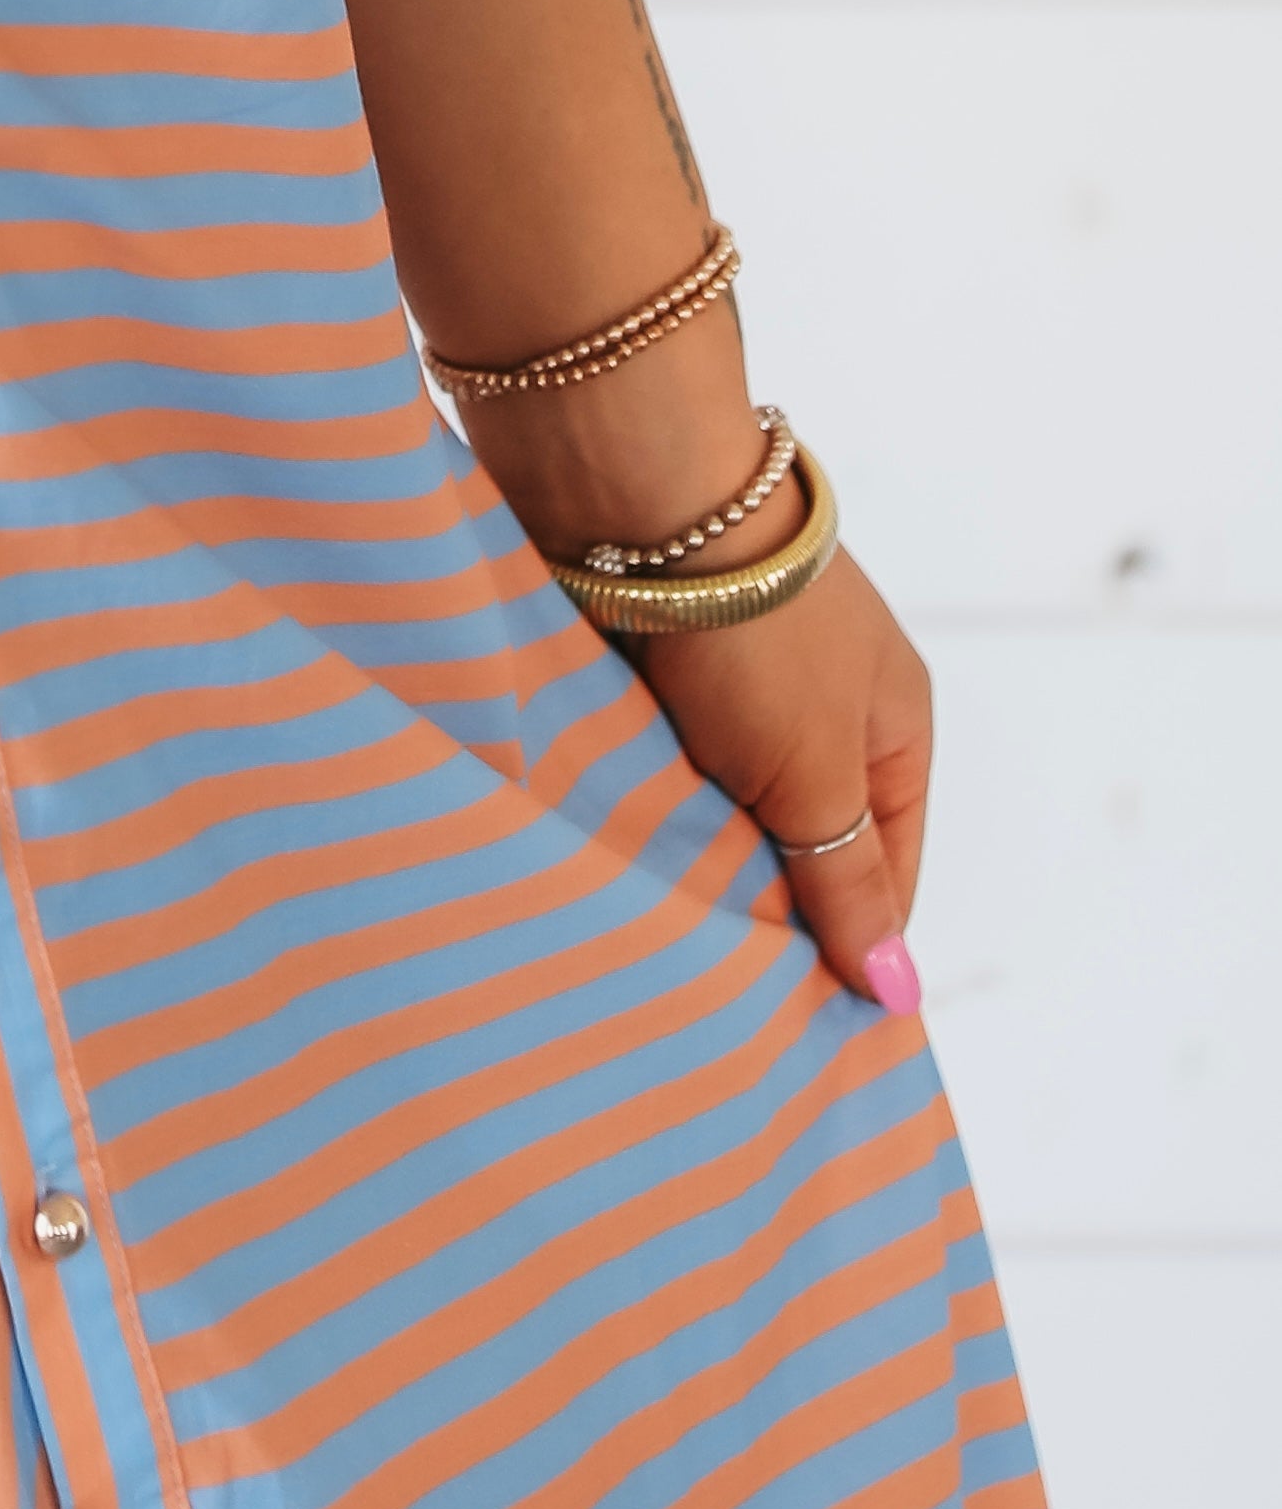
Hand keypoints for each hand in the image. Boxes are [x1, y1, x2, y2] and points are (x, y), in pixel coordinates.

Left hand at [633, 536, 932, 1009]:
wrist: (632, 484)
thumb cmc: (751, 628)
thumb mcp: (817, 772)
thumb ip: (849, 881)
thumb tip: (898, 993)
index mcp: (891, 727)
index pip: (884, 876)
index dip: (848, 946)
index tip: (797, 1025)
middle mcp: (821, 703)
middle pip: (797, 844)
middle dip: (761, 904)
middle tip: (717, 992)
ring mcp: (734, 680)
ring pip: (720, 808)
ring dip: (691, 852)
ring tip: (656, 931)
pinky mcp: (653, 664)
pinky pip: (656, 765)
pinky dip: (640, 803)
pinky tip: (610, 853)